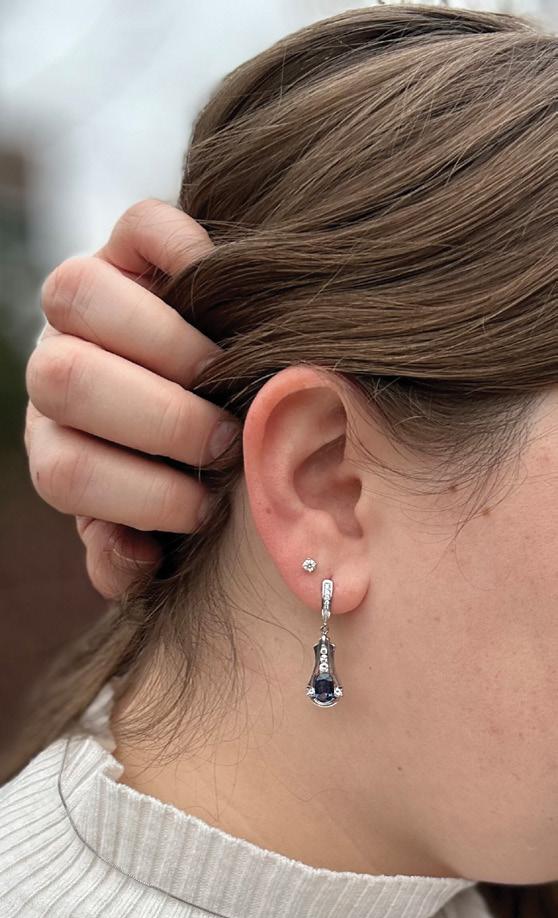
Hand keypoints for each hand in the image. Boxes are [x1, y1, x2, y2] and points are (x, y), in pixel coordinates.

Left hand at [24, 199, 237, 598]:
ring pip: (75, 292)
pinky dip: (185, 252)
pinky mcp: (131, 243)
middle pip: (61, 377)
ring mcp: (89, 298)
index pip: (62, 469)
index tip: (202, 509)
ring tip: (224, 377)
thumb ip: (132, 554)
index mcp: (59, 442)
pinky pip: (142, 227)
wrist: (221, 391)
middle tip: (222, 442)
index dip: (137, 495)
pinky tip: (223, 294)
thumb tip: (131, 558)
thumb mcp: (161, 526)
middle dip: (157, 419)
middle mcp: (58, 365)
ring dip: (164, 344)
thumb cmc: (192, 476)